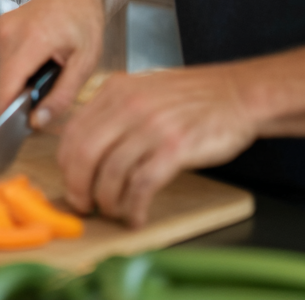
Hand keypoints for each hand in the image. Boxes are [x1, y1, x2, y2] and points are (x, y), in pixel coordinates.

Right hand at [0, 0, 105, 122]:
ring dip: (20, 84)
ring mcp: (0, 29)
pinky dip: (18, 70)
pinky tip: (38, 61)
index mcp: (32, 40)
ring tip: (46, 71)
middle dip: (22, 99)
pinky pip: (4, 63)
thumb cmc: (83, 20)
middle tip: (49, 94)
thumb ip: (62, 95)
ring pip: (3, 76)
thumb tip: (38, 122)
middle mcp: (9, 33)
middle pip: (4, 85)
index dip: (10, 116)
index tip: (20, 133)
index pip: (7, 89)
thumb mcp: (84, 63)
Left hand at [57, 65, 257, 226]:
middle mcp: (128, 104)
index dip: (66, 165)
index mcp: (115, 89)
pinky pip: (142, 184)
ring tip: (114, 212)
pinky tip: (136, 215)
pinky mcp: (175, 147)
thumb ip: (114, 112)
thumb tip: (86, 150)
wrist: (238, 93)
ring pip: (111, 172)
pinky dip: (134, 206)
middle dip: (79, 187)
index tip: (71, 183)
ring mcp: (151, 125)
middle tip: (85, 205)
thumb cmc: (192, 97)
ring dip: (108, 201)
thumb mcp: (143, 91)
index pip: (73, 131)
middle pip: (84, 153)